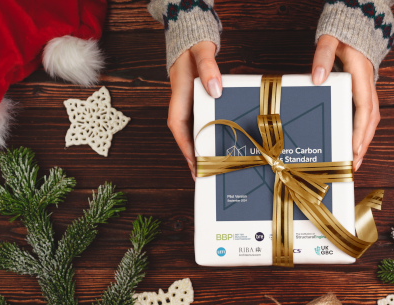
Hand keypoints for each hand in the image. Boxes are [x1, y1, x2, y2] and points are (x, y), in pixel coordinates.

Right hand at [168, 41, 221, 180]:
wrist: (191, 39)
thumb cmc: (194, 47)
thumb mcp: (202, 53)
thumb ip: (208, 68)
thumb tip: (215, 89)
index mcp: (179, 96)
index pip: (178, 127)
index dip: (185, 147)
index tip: (194, 163)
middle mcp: (182, 105)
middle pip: (186, 135)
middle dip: (193, 156)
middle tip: (204, 176)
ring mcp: (189, 106)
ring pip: (193, 132)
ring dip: (199, 150)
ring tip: (210, 169)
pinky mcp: (197, 105)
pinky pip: (201, 124)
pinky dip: (206, 137)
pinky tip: (215, 148)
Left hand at [312, 35, 379, 171]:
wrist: (356, 28)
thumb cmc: (343, 36)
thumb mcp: (330, 41)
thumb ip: (323, 56)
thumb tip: (318, 78)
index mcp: (362, 77)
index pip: (364, 109)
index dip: (360, 131)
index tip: (354, 148)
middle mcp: (368, 87)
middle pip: (370, 121)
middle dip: (363, 144)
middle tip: (354, 165)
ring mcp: (368, 92)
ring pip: (370, 121)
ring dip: (363, 142)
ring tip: (354, 162)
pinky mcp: (363, 94)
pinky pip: (364, 117)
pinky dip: (361, 133)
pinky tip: (353, 146)